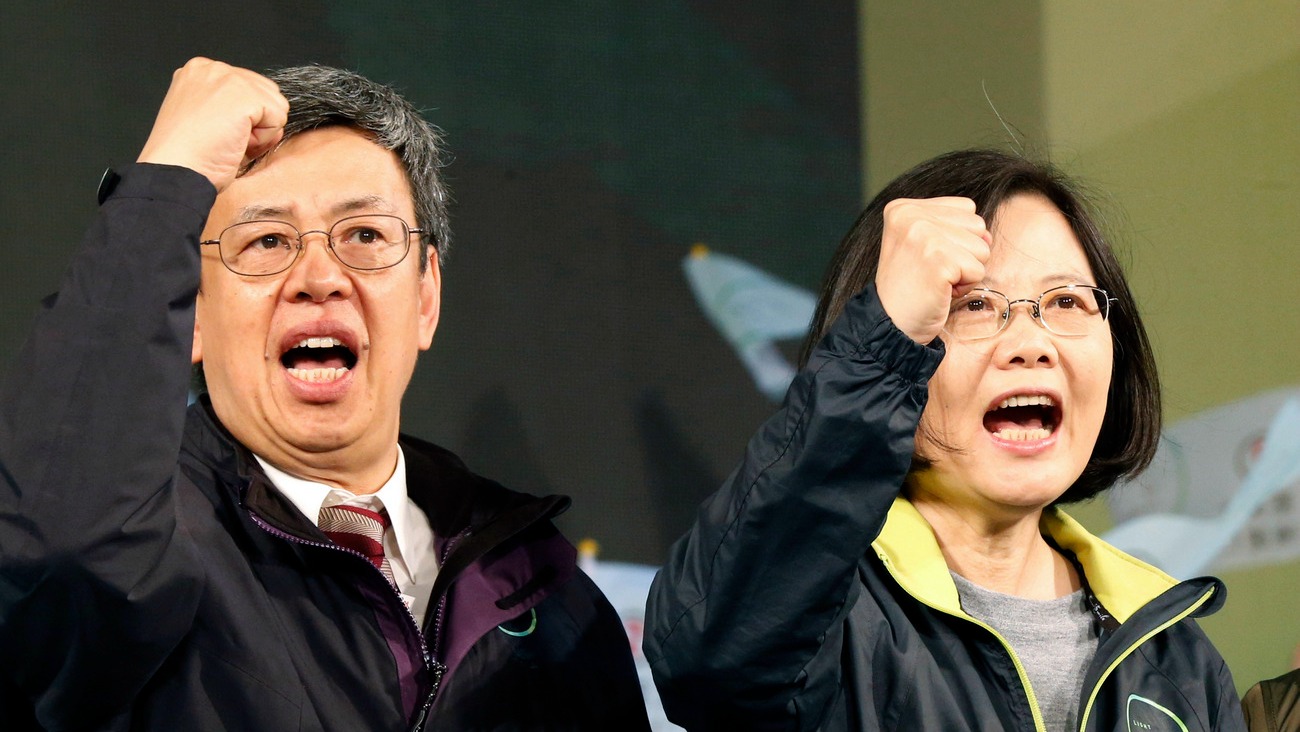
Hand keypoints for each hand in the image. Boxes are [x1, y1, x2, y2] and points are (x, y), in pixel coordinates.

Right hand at [136, 58, 288, 191]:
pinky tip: (236, 144)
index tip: (218, 133)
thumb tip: (274, 114)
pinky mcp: (244, 96)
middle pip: (267, 93)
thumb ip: (238, 109)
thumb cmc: (187, 157)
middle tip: (226, 141)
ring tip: (229, 142)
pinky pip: (278, 118)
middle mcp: (213, 69)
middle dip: (256, 123)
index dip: (245, 119)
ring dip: (260, 132)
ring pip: (276, 105)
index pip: (250, 87)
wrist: (175, 172)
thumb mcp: (210, 122)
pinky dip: (263, 140)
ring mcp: (229, 79)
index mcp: (200, 71)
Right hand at [875, 197, 992, 343]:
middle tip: (933, 271)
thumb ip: (955, 227)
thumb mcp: (923, 242)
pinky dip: (963, 287)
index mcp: (904, 208)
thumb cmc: (911, 286)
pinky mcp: (939, 260)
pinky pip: (977, 271)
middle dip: (964, 254)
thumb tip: (987, 236)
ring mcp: (924, 236)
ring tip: (937, 281)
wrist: (890, 322)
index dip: (956, 238)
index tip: (928, 257)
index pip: (966, 208)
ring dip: (965, 271)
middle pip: (977, 225)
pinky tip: (939, 291)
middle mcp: (911, 216)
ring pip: (982, 248)